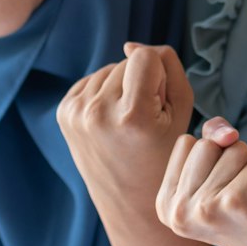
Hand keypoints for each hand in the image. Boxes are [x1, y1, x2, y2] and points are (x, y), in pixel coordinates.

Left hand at [57, 43, 195, 214]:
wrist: (130, 201)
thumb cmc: (165, 154)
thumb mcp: (182, 111)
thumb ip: (167, 66)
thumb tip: (128, 44)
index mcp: (131, 116)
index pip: (145, 56)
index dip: (159, 75)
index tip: (159, 106)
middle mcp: (98, 114)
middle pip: (125, 62)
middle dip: (139, 82)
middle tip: (143, 122)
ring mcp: (76, 114)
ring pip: (108, 70)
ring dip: (121, 87)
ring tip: (127, 123)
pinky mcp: (64, 113)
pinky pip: (91, 82)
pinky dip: (104, 94)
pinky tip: (112, 121)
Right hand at [154, 117, 246, 245]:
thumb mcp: (218, 169)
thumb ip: (210, 137)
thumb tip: (227, 134)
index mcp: (166, 205)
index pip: (186, 143)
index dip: (212, 156)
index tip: (219, 189)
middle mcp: (179, 211)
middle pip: (206, 144)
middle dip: (231, 159)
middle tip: (240, 194)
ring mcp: (206, 207)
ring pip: (232, 147)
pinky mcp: (237, 201)